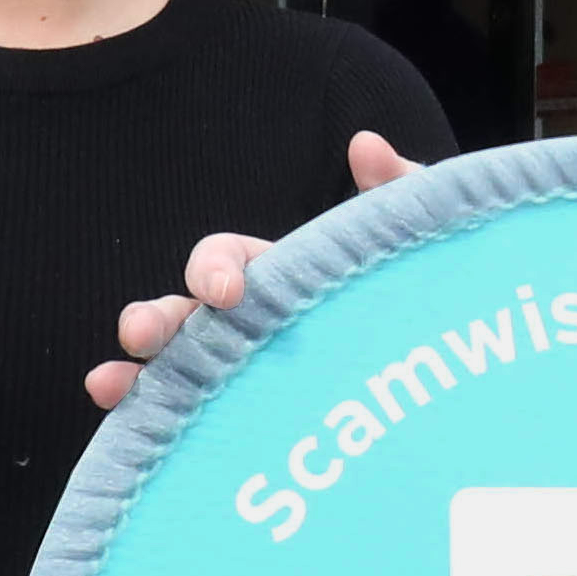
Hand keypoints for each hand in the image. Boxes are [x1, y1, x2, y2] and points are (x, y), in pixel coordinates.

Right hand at [90, 132, 416, 410]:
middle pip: (183, 316)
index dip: (214, 268)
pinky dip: (149, 422)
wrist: (467, 386)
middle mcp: (252, 327)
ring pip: (175, 371)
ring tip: (109, 383)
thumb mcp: (426, 246)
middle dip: (155, 320)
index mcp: (281, 276)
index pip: (226, 261)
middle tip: (140, 333)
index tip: (228, 291)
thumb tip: (365, 145)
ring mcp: (247, 380)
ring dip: (137, 372)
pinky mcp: (252, 430)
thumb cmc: (438, 302)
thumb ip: (401, 195)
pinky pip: (192, 425)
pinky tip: (127, 429)